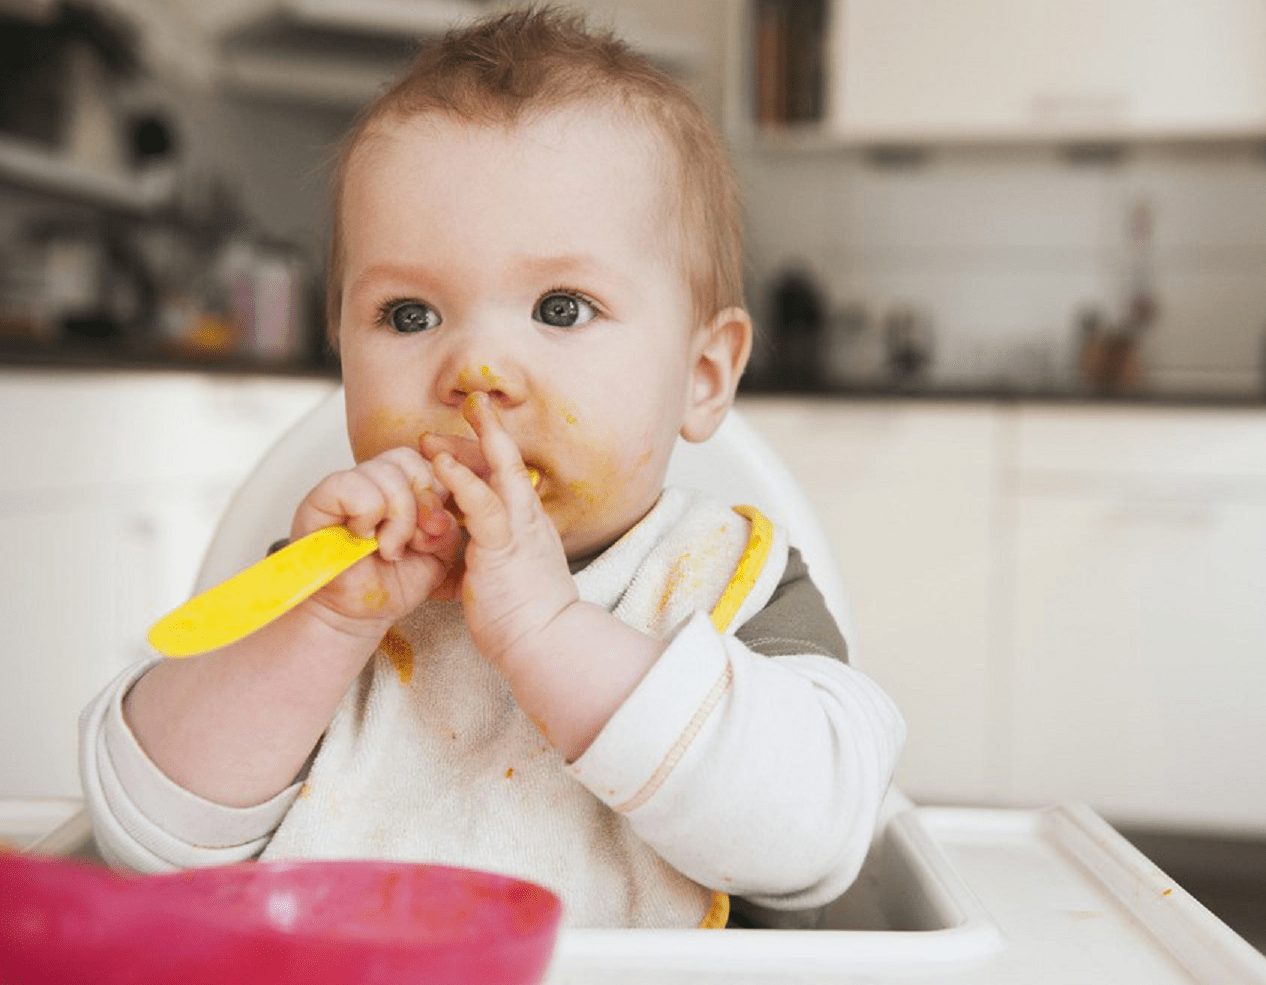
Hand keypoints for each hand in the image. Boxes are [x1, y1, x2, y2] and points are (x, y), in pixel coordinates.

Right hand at [291, 447, 460, 634]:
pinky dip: (367, 513)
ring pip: (385, 472)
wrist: (358, 614)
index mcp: (403, 486)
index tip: (434, 529)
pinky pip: (352, 484)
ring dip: (396, 517)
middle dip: (420, 505)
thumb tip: (440, 511)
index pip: (428, 461)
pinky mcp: (320, 499)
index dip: (438, 493)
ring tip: (388, 547)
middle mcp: (373, 479)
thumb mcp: (439, 555)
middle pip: (408, 460)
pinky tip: (364, 537)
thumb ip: (448, 527)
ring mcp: (346, 486)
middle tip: (412, 542)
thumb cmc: (394, 583)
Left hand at [424, 393, 578, 669]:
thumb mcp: (504, 576)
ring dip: (470, 443)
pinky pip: (483, 504)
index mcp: (528, 526)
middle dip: (484, 433)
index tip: (467, 439)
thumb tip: (465, 551)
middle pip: (507, 462)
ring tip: (436, 430)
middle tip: (462, 409)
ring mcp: (520, 529)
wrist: (547, 643)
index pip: (508, 477)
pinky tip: (441, 464)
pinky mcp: (504, 545)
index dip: (487, 454)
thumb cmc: (527, 619)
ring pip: (500, 471)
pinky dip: (462, 479)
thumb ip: (488, 555)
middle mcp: (529, 519)